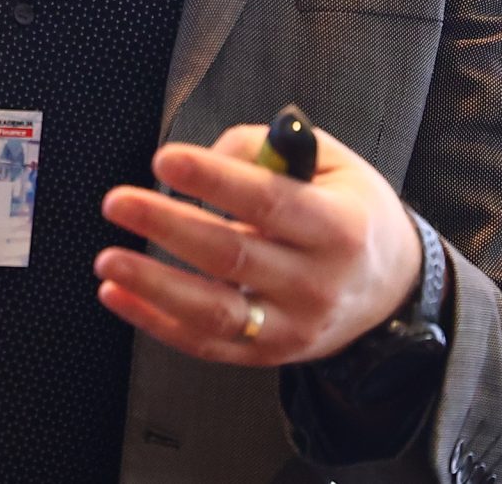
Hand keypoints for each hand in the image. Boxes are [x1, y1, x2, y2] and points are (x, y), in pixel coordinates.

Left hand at [96, 122, 422, 366]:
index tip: (165, 159)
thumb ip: (269, 148)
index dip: (214, 179)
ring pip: (215, 312)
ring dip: (153, 286)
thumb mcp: (332, 163)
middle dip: (168, 226)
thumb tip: (208, 158)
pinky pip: (206, 344)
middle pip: (233, 255)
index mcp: (338, 227)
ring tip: (108, 261)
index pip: (268, 201)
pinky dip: (156, 323)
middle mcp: (316, 282)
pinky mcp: (270, 353)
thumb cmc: (352, 213)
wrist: (394, 290)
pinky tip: (117, 297)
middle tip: (117, 202)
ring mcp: (293, 326)